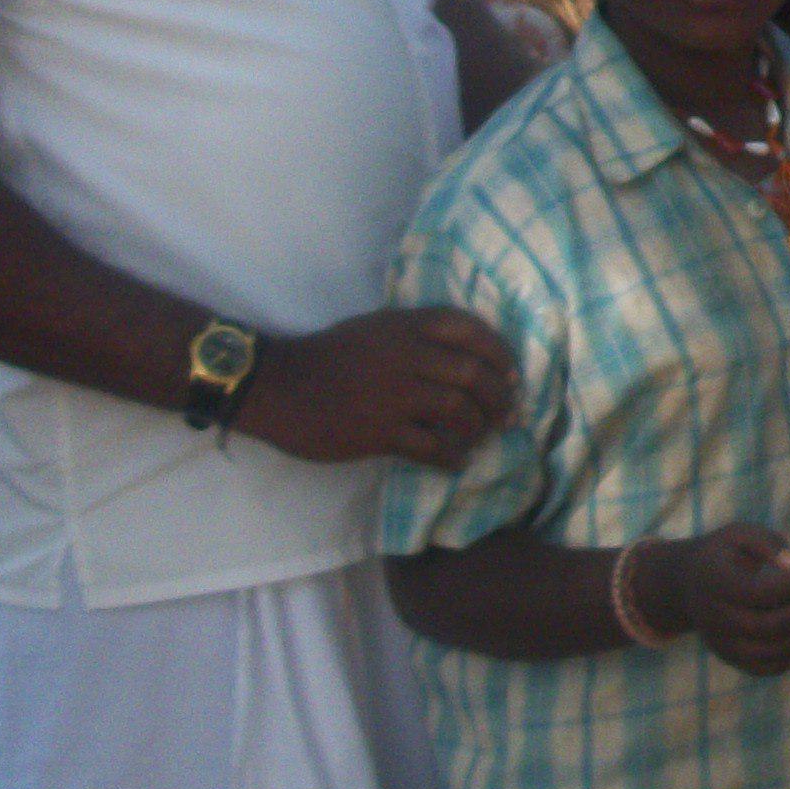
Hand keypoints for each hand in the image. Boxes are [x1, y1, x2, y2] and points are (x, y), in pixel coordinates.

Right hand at [235, 308, 517, 468]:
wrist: (278, 386)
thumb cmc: (326, 357)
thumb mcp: (374, 329)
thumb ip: (414, 336)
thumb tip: (463, 357)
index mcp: (404, 325)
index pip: (470, 329)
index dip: (499, 352)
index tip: (511, 373)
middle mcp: (405, 355)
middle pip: (473, 373)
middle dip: (500, 397)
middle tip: (508, 415)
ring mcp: (393, 394)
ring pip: (459, 410)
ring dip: (479, 427)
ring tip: (482, 438)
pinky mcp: (379, 431)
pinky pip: (431, 447)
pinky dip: (452, 457)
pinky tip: (455, 463)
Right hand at [639, 526, 789, 677]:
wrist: (689, 584)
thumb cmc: (725, 554)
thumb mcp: (741, 534)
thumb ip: (768, 543)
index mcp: (713, 582)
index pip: (757, 593)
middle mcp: (713, 618)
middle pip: (767, 626)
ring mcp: (721, 643)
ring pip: (772, 652)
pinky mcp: (732, 659)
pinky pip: (771, 667)